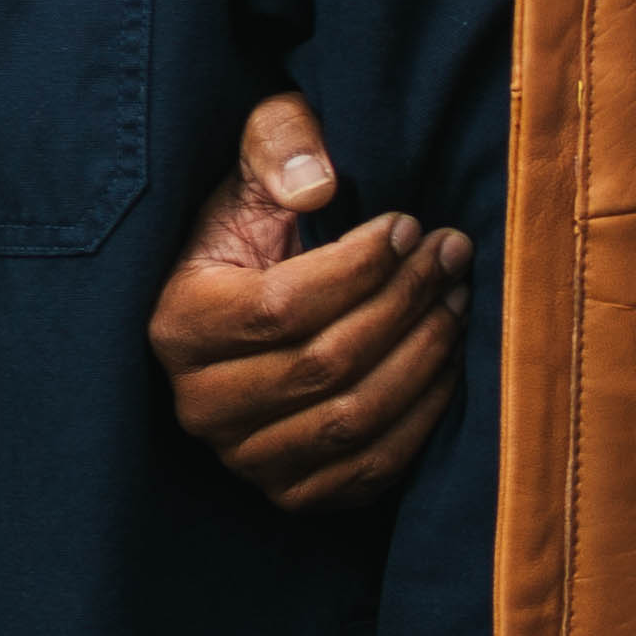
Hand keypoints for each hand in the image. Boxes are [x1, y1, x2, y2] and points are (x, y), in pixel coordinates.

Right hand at [149, 91, 469, 511]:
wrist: (251, 299)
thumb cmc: (257, 223)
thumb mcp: (255, 162)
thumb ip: (278, 144)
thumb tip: (319, 186)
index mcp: (178, 322)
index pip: (281, 307)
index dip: (359, 268)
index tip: (410, 227)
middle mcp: (199, 403)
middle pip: (323, 364)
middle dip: (404, 304)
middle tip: (450, 255)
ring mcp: (242, 457)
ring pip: (351, 419)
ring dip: (423, 356)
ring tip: (457, 299)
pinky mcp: (290, 491)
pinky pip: (368, 470)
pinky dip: (421, 417)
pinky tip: (448, 359)